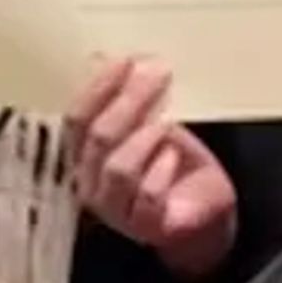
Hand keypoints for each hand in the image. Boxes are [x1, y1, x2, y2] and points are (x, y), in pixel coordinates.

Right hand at [69, 55, 237, 277]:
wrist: (205, 209)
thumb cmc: (173, 163)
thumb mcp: (151, 121)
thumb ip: (126, 94)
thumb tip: (102, 56)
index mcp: (84, 154)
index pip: (77, 118)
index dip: (99, 88)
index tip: (124, 61)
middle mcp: (90, 182)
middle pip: (99, 137)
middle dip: (129, 101)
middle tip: (158, 75)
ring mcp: (115, 209)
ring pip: (118, 168)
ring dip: (143, 138)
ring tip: (166, 122)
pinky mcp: (146, 226)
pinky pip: (146, 197)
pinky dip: (159, 172)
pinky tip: (172, 157)